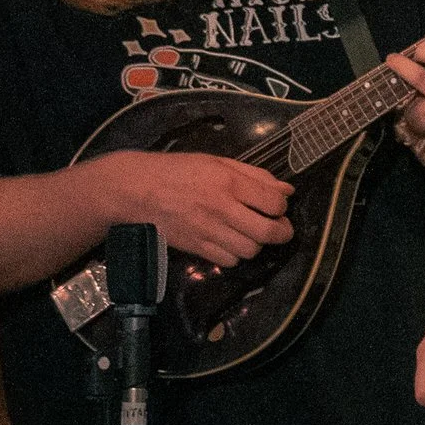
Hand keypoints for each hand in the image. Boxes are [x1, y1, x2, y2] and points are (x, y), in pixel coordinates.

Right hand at [102, 149, 292, 267]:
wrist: (136, 190)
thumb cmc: (178, 171)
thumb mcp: (218, 163)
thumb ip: (255, 176)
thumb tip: (287, 189)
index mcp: (229, 183)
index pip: (275, 203)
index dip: (282, 206)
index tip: (276, 205)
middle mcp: (222, 208)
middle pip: (269, 232)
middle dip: (282, 232)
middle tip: (280, 227)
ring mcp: (208, 230)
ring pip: (250, 250)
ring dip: (257, 244)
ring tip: (251, 234)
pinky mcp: (195, 247)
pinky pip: (229, 261)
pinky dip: (235, 255)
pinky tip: (231, 243)